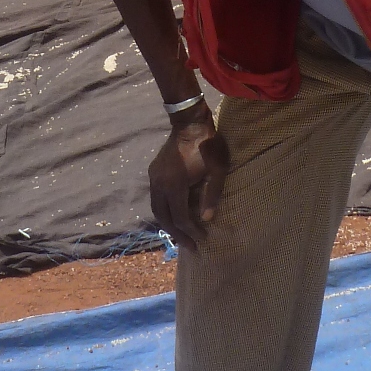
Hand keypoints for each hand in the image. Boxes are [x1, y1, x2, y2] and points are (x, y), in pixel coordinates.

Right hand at [148, 110, 228, 250]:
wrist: (190, 123)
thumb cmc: (208, 146)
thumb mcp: (217, 171)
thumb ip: (211, 195)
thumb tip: (206, 219)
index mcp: (174, 185)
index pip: (180, 217)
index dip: (191, 231)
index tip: (202, 240)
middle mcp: (159, 184)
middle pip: (164, 217)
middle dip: (177, 234)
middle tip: (190, 247)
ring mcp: (154, 177)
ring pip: (157, 209)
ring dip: (168, 224)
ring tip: (181, 236)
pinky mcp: (154, 172)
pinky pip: (156, 198)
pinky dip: (165, 211)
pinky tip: (175, 216)